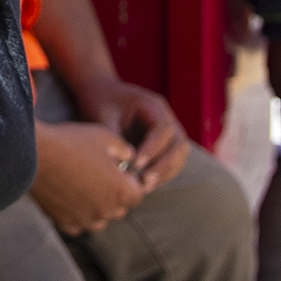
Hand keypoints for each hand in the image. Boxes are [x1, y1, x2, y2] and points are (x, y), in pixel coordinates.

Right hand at [31, 121, 147, 234]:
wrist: (34, 154)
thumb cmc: (71, 142)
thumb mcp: (104, 137)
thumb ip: (123, 150)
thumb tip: (129, 157)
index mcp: (120, 191)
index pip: (138, 194)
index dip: (132, 182)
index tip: (123, 172)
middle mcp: (105, 210)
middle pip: (120, 209)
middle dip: (116, 195)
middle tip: (102, 175)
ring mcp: (84, 218)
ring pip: (100, 220)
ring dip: (98, 208)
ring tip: (86, 188)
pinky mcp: (64, 221)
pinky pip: (78, 224)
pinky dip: (77, 215)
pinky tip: (71, 198)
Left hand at [70, 73, 188, 189]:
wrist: (102, 94)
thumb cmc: (102, 101)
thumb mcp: (104, 115)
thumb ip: (114, 137)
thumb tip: (120, 166)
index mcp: (154, 106)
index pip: (163, 130)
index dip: (153, 148)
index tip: (136, 164)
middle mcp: (167, 119)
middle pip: (178, 145)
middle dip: (164, 165)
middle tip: (144, 181)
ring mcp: (169, 133)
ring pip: (178, 156)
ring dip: (165, 173)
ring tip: (145, 187)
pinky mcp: (164, 145)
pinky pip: (171, 162)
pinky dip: (162, 175)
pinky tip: (145, 185)